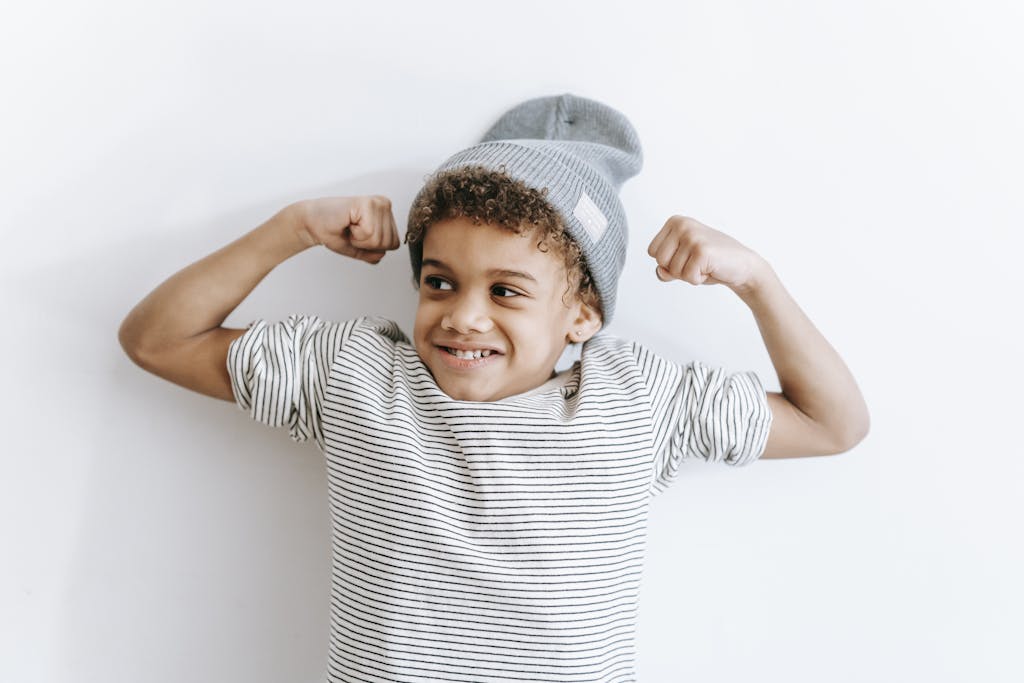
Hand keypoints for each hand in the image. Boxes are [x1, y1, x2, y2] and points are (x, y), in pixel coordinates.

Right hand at [296, 195, 399, 263]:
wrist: (312, 222)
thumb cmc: (333, 231)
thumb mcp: (358, 248)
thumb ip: (374, 254)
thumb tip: (383, 254)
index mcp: (386, 213)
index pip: (394, 244)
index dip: (373, 248)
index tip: (357, 236)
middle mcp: (384, 204)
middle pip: (389, 243)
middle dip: (367, 244)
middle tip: (351, 231)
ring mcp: (378, 202)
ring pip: (380, 239)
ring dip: (360, 239)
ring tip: (349, 227)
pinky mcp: (368, 203)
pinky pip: (370, 233)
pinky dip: (356, 235)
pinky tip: (347, 223)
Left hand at [647, 215, 765, 292]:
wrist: (742, 265)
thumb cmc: (710, 263)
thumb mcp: (682, 263)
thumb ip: (665, 268)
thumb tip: (660, 271)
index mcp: (675, 222)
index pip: (652, 252)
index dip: (668, 262)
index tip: (687, 256)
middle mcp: (682, 225)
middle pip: (660, 261)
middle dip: (677, 269)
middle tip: (696, 262)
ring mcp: (692, 236)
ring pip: (673, 271)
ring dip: (690, 275)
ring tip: (705, 265)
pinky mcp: (702, 250)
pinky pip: (688, 277)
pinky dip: (699, 279)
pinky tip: (711, 268)